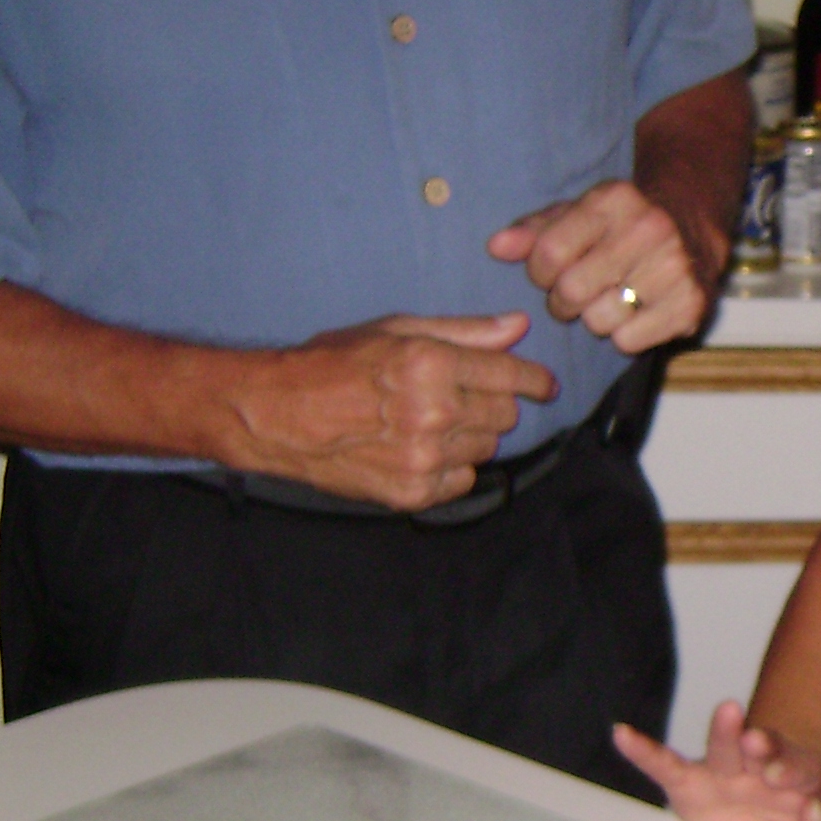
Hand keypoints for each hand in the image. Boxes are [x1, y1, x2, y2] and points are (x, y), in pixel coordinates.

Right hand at [234, 312, 556, 508]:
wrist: (276, 414)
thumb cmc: (333, 363)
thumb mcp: (397, 330)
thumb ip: (464, 332)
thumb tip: (518, 327)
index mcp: (431, 365)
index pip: (511, 375)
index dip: (534, 379)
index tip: (543, 384)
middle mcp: (433, 413)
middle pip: (504, 414)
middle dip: (492, 403)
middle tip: (459, 396)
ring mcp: (423, 458)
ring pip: (487, 447)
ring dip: (471, 434)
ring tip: (430, 421)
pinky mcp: (412, 492)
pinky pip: (463, 479)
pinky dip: (451, 466)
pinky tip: (421, 449)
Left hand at [490, 178, 708, 352]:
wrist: (692, 226)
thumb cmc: (620, 224)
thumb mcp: (577, 215)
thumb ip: (534, 231)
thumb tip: (497, 247)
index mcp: (615, 200)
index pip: (550, 252)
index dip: (539, 272)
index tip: (550, 273)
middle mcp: (650, 229)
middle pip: (573, 290)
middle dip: (563, 302)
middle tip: (575, 295)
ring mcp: (675, 267)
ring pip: (601, 320)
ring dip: (595, 320)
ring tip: (607, 303)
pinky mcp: (692, 304)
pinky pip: (630, 341)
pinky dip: (624, 337)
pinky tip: (634, 315)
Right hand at [613, 701, 820, 820]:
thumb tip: (816, 812)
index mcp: (801, 783)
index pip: (803, 771)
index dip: (795, 773)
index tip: (787, 779)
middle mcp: (763, 769)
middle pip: (766, 750)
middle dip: (763, 745)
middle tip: (759, 741)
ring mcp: (727, 773)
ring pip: (726, 747)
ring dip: (726, 732)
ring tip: (729, 713)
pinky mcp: (691, 784)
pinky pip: (665, 765)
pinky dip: (644, 751)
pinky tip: (623, 733)